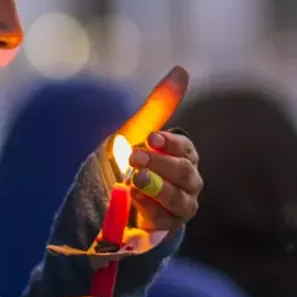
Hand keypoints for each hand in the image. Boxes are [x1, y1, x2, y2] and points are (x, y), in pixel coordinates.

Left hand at [117, 67, 202, 233]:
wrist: (107, 201)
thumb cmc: (130, 161)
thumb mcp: (137, 133)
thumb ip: (159, 105)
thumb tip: (182, 69)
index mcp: (184, 156)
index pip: (185, 148)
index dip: (171, 143)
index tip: (152, 137)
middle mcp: (188, 181)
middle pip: (184, 173)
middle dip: (160, 164)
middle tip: (134, 157)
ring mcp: (180, 206)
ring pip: (179, 199)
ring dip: (156, 188)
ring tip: (134, 180)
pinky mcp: (168, 228)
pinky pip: (163, 221)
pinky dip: (148, 210)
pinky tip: (131, 200)